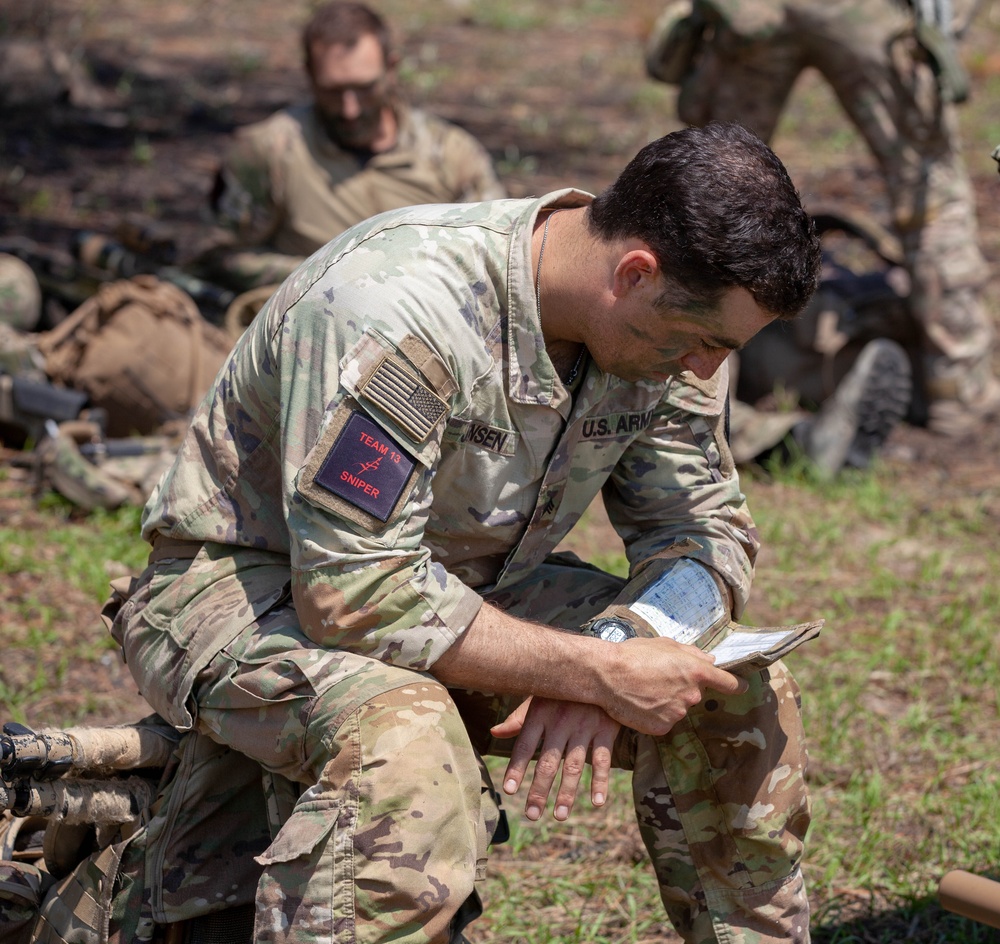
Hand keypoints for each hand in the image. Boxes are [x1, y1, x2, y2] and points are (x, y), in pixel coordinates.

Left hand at [490, 697, 619, 821]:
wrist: (601, 667)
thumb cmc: (565, 687)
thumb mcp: (540, 696)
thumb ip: (519, 717)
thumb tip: (494, 733)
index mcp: (541, 713)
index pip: (524, 744)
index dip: (516, 768)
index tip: (509, 791)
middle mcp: (561, 721)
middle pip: (548, 761)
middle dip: (539, 790)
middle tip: (531, 815)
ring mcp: (585, 726)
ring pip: (574, 764)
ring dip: (567, 792)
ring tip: (559, 815)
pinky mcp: (606, 729)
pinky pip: (603, 759)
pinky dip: (601, 781)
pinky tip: (597, 802)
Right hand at [599, 636, 746, 735]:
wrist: (607, 674)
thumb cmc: (634, 653)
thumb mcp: (664, 644)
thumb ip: (691, 652)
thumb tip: (710, 659)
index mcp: (695, 671)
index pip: (727, 682)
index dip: (737, 684)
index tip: (743, 687)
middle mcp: (691, 694)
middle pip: (696, 695)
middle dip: (682, 689)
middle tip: (658, 680)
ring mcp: (677, 713)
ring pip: (679, 708)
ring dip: (668, 702)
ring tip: (645, 690)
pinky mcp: (662, 727)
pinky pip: (664, 721)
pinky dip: (655, 715)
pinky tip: (640, 704)